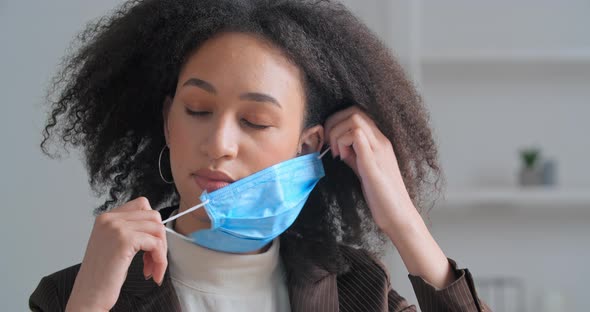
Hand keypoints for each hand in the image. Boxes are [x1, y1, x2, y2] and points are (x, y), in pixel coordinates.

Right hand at [66, 197, 166, 310]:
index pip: (142, 205)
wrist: (88, 297)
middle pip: (153, 216)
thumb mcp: (114, 245)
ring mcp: (117, 227)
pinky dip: (160, 260)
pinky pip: (156, 244)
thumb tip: (157, 226)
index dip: (152, 225)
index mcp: (106, 218)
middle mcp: (110, 219)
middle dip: (160, 239)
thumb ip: (130, 230)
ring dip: (161, 252)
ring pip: (158, 230)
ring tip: (153, 269)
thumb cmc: (102, 277)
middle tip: (154, 260)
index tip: (151, 245)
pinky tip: (152, 273)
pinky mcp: (125, 240)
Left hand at [324, 106, 414, 230]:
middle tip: (329, 145)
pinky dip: (345, 142)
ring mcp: (378, 152)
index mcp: (379, 142)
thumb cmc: (382, 196)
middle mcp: (381, 142)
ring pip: (355, 121)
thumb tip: (340, 148)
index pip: (356, 114)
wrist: (399, 216)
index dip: (337, 121)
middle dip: (334, 124)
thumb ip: (354, 156)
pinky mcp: (373, 165)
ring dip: (337, 134)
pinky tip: (342, 157)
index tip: (331, 143)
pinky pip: (359, 139)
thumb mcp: (364, 170)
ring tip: (337, 154)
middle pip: (354, 112)